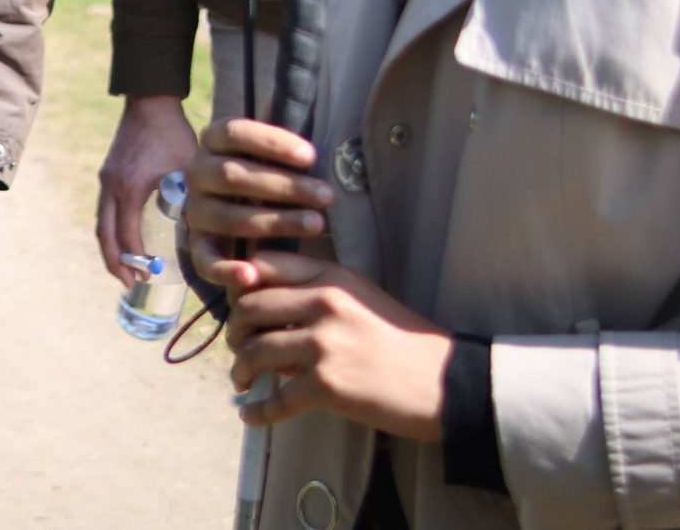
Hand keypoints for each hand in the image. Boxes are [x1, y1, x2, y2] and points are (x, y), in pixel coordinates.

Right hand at [96, 94, 197, 285]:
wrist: (150, 100)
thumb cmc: (172, 133)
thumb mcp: (187, 168)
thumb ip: (192, 197)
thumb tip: (204, 231)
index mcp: (128, 188)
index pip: (126, 234)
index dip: (134, 259)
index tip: (144, 277)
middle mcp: (110, 186)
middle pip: (104, 234)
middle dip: (114, 261)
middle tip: (128, 282)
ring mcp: (106, 179)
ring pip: (102, 222)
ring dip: (111, 247)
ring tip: (125, 267)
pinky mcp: (109, 172)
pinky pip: (105, 209)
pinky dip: (112, 229)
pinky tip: (126, 237)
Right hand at [184, 117, 335, 286]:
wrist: (231, 204)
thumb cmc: (264, 174)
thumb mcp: (268, 155)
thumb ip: (283, 153)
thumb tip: (316, 158)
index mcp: (212, 142)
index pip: (235, 133)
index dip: (272, 143)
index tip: (312, 157)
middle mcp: (197, 174)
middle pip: (233, 175)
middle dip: (284, 186)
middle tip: (326, 196)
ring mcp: (196, 211)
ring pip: (228, 217)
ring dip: (275, 222)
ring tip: (316, 225)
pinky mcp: (198, 246)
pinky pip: (206, 261)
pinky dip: (226, 270)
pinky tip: (252, 276)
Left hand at [224, 251, 452, 442]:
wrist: (445, 382)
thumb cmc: (404, 342)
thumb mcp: (362, 300)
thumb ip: (319, 296)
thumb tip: (271, 315)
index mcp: (333, 276)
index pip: (265, 264)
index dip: (242, 285)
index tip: (240, 306)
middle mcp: (324, 302)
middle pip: (250, 306)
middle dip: (234, 329)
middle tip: (239, 346)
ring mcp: (324, 344)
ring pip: (255, 350)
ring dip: (240, 368)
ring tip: (241, 380)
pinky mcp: (328, 386)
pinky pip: (276, 399)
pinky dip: (258, 410)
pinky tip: (250, 414)